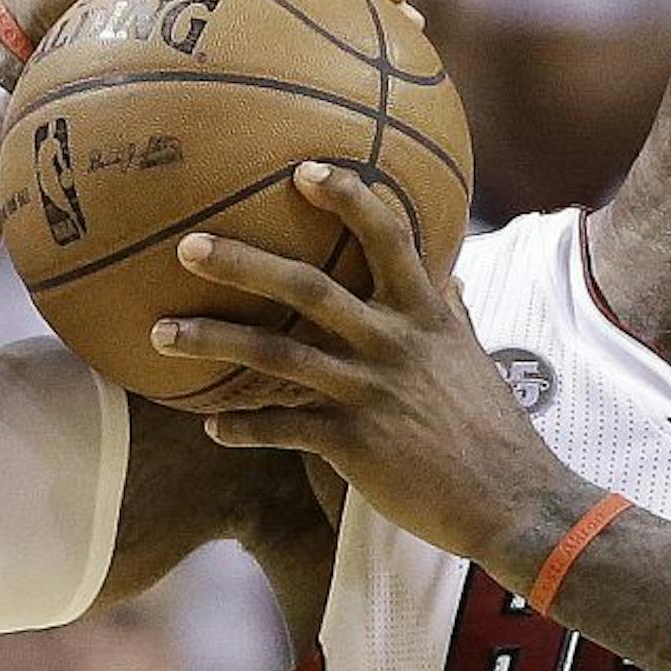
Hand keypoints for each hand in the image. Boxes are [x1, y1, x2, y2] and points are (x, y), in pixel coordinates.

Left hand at [153, 164, 585, 575]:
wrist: (513, 499)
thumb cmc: (493, 429)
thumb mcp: (475, 357)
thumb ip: (452, 313)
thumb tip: (450, 275)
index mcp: (426, 315)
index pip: (388, 238)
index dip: (347, 199)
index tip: (303, 170)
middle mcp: (392, 344)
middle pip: (308, 288)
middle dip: (243, 263)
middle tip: (187, 245)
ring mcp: (369, 392)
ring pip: (275, 357)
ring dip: (212, 342)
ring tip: (157, 333)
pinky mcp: (353, 443)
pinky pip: (281, 429)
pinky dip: (242, 428)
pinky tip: (211, 427)